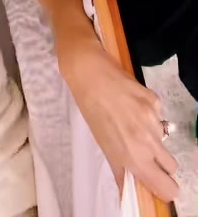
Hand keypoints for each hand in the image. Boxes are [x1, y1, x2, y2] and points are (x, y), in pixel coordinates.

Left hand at [61, 40, 178, 202]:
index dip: (165, 188)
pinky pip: (159, 116)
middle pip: (171, 165)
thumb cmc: (91, 110)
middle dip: (161, 163)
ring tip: (131, 122)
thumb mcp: (103, 145)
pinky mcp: (155, 100)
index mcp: (134, 157)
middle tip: (144, 153)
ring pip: (163, 139)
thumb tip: (128, 187)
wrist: (90, 74)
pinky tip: (132, 105)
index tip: (157, 182)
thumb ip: (121, 168)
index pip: (167, 187)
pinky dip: (149, 115)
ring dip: (152, 137)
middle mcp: (149, 141)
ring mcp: (154, 119)